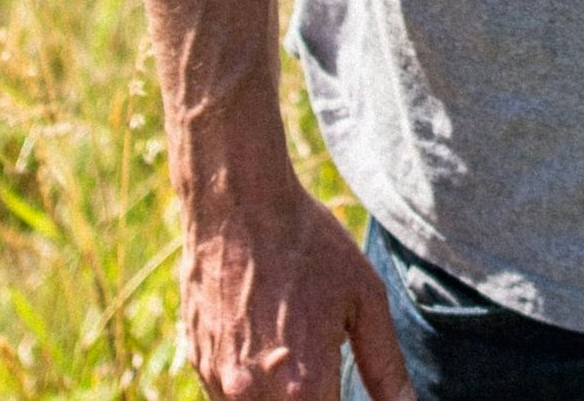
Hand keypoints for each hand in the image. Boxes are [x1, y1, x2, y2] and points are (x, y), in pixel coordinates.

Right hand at [176, 182, 415, 400]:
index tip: (342, 381)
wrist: (237, 203)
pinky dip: (252, 383)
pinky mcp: (197, 362)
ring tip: (293, 344)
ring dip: (281, 395)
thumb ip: (386, 367)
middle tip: (320, 357)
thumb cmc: (308, 245)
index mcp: (304, 386)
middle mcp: (254, 394)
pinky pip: (228, 395)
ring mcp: (220, 381)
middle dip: (315, 397)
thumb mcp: (364, 299)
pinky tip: (266, 340)